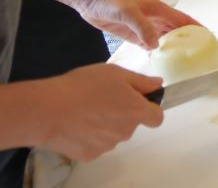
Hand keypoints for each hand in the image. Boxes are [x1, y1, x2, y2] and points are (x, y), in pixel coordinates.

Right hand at [35, 64, 162, 161]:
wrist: (48, 110)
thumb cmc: (84, 86)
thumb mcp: (116, 73)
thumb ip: (141, 81)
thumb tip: (158, 84)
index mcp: (136, 111)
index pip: (157, 117)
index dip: (150, 109)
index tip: (137, 100)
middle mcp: (126, 131)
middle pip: (131, 124)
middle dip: (122, 113)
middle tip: (102, 99)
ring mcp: (108, 145)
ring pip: (113, 134)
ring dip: (105, 125)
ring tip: (85, 110)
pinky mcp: (89, 155)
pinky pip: (95, 144)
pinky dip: (89, 136)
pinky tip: (76, 124)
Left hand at [74, 0, 198, 49]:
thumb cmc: (110, 0)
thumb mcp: (127, 12)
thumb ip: (143, 27)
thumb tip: (157, 45)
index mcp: (159, 10)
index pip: (183, 20)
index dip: (197, 27)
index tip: (209, 38)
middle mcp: (155, 19)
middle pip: (177, 31)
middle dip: (188, 40)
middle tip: (197, 55)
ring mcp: (144, 27)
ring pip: (164, 39)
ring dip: (172, 47)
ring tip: (182, 61)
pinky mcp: (133, 35)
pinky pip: (149, 45)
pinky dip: (156, 52)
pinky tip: (160, 61)